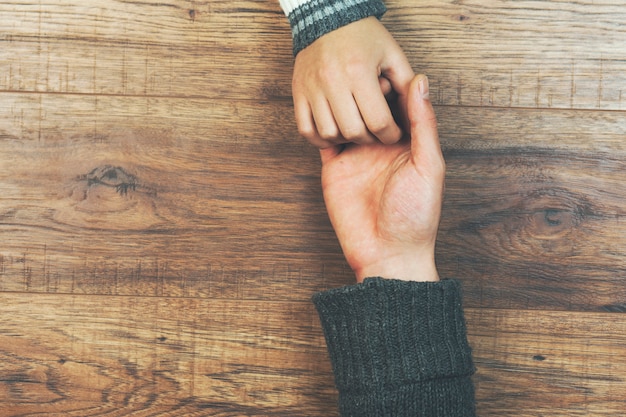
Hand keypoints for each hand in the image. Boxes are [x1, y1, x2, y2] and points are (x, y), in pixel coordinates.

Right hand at [292, 17, 414, 147]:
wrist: (327, 17)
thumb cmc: (363, 36)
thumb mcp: (392, 54)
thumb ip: (406, 84)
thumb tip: (416, 111)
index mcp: (359, 71)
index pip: (378, 121)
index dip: (391, 134)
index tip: (394, 132)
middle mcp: (333, 81)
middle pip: (353, 131)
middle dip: (369, 138)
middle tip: (375, 132)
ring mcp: (312, 88)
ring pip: (329, 133)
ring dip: (345, 138)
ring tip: (355, 130)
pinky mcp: (298, 93)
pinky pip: (306, 129)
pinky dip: (320, 137)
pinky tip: (334, 132)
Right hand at [320, 75, 443, 282]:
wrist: (387, 255)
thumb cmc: (416, 216)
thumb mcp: (428, 165)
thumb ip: (424, 124)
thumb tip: (420, 82)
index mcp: (407, 142)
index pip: (398, 103)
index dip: (392, 84)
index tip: (385, 69)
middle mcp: (381, 145)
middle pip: (369, 106)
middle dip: (363, 90)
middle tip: (358, 75)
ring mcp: (356, 155)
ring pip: (346, 117)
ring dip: (341, 102)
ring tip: (340, 90)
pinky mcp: (334, 168)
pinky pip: (325, 139)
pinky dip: (322, 125)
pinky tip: (322, 110)